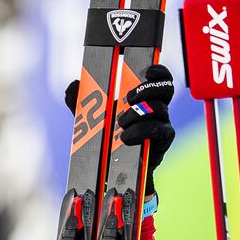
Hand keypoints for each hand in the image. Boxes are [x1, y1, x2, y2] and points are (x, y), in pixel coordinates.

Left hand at [62, 65, 175, 196]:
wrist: (116, 169)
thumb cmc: (108, 138)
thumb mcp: (91, 119)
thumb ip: (81, 102)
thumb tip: (73, 86)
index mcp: (144, 97)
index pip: (159, 78)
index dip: (159, 71)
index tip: (147, 71)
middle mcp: (157, 107)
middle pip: (166, 89)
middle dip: (147, 89)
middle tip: (128, 98)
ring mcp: (162, 123)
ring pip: (159, 109)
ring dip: (137, 113)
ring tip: (120, 124)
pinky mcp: (163, 140)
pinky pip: (158, 129)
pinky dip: (140, 131)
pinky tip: (125, 137)